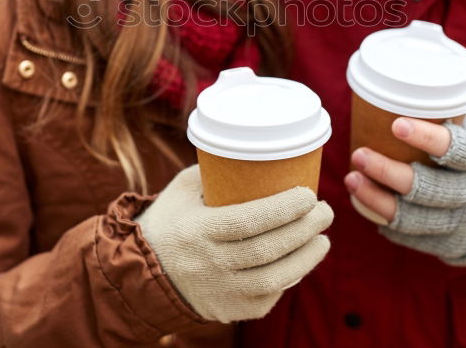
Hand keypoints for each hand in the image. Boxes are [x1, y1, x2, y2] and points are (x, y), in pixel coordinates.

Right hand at [136, 166, 332, 322]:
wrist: (140, 272)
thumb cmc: (169, 220)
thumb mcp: (183, 189)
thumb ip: (217, 172)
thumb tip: (260, 153)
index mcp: (197, 230)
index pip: (247, 221)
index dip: (283, 209)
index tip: (308, 194)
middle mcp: (209, 264)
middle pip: (267, 249)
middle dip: (304, 229)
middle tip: (325, 211)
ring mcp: (220, 291)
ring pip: (273, 278)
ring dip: (306, 258)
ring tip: (322, 239)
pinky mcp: (228, 311)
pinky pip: (267, 297)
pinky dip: (289, 279)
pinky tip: (301, 261)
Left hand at [345, 111, 465, 265]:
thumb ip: (450, 116)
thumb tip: (401, 86)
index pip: (457, 150)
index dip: (427, 138)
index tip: (396, 124)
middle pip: (427, 188)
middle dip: (387, 172)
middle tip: (358, 155)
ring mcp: (465, 225)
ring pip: (414, 217)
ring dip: (376, 199)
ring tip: (352, 179)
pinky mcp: (452, 247)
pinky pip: (412, 237)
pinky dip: (385, 221)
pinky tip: (364, 202)